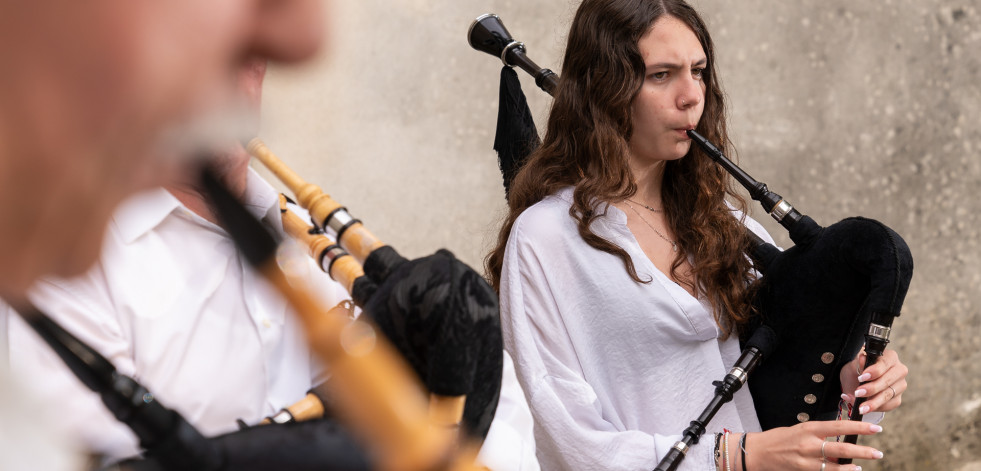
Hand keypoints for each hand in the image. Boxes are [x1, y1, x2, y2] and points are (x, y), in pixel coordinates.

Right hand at [743, 421, 883, 470]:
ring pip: (835, 465)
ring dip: (851, 466)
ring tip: (862, 466)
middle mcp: (809, 444)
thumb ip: (819, 437)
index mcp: (809, 428)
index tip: (875, 428)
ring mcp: (806, 460)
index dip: (859, 426)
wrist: (757, 452)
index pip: (839, 426)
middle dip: (863, 451)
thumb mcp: (799, 431)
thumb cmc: (778, 439)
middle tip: (877, 453)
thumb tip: (838, 445)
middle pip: (841, 447)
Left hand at [839, 348, 907, 413]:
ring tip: (860, 407)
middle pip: (888, 381)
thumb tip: (863, 359)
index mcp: (890, 357)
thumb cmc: (857, 370)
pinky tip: (865, 408)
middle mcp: (899, 371)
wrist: (856, 382)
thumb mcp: (854, 365)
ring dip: (873, 402)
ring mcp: (900, 385)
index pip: (885, 363)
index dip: (874, 371)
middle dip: (872, 388)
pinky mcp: (897, 398)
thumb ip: (859, 363)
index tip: (862, 377)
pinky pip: (888, 405)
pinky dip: (875, 407)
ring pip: (888, 395)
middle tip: (858, 393)